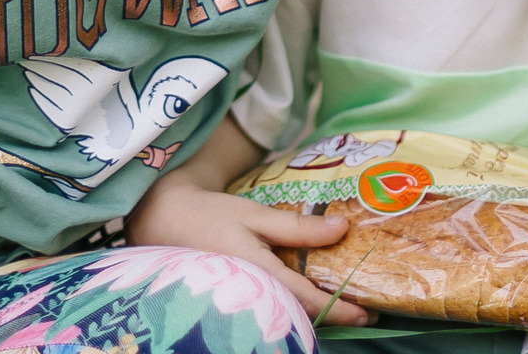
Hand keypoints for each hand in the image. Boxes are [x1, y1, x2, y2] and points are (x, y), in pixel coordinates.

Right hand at [125, 175, 369, 326]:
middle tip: (366, 308)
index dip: (339, 308)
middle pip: (300, 313)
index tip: (366, 312)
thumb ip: (296, 227)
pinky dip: (296, 303)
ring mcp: (241, 300)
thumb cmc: (208, 215)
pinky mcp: (236, 297)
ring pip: (286, 311)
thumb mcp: (254, 214)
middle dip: (334, 314)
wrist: (161, 221)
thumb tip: (342, 228)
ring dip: (316, 311)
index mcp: (256, 272)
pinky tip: (311, 294)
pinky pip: (272, 305)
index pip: (306, 299)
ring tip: (345, 301)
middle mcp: (249, 293)